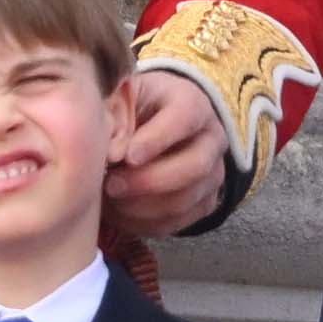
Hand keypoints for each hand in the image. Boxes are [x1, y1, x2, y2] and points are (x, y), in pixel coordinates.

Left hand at [103, 71, 225, 238]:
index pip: (186, 118)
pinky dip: (145, 222)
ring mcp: (212, 173)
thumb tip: (113, 153)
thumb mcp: (117, 98)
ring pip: (186, 199)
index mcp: (192, 102)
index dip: (157, 140)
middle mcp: (211, 138)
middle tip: (111, 185)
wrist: (143, 127)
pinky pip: (179, 222)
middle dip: (149, 181)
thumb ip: (112, 115)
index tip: (127, 157)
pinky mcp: (203, 202)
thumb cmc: (128, 108)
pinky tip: (119, 212)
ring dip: (143, 206)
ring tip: (110, 199)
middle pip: (195, 166)